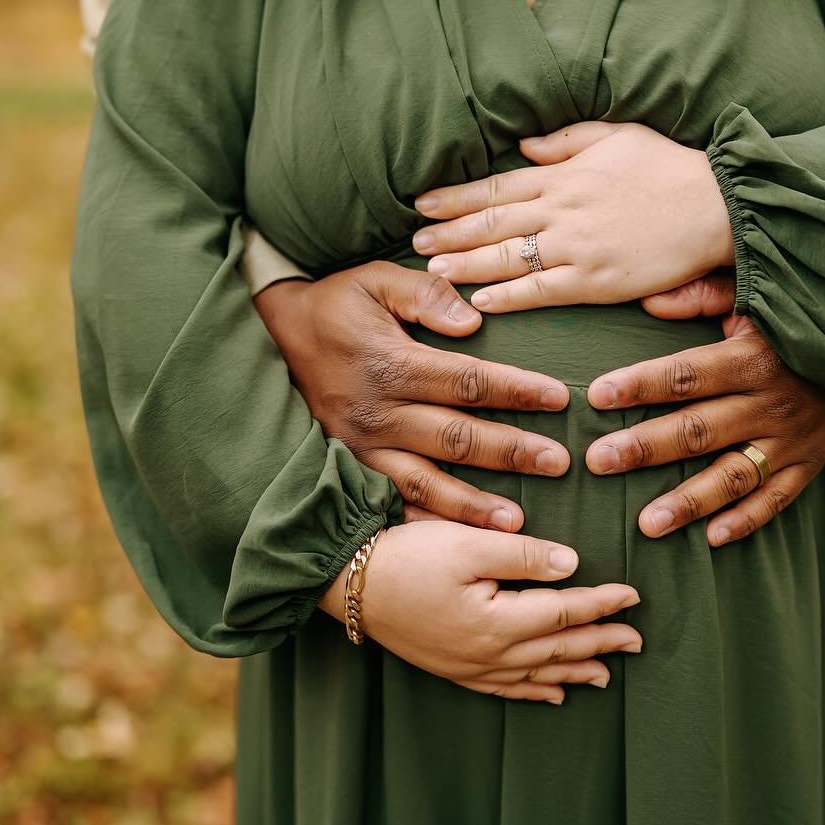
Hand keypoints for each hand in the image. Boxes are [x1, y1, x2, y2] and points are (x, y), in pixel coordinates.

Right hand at [254, 262, 571, 531]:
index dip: (514, 391)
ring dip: (472, 505)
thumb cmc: (331, 306)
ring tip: (516, 523)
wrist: (265, 336)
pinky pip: (390, 502)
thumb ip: (424, 295)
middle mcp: (377, 412)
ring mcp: (360, 446)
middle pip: (456, 437)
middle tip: (559, 463)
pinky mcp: (347, 467)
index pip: (466, 380)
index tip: (559, 398)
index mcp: (391, 364)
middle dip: (510, 452)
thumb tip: (472, 321)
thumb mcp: (373, 281)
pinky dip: (424, 524)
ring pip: (425, 481)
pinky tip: (456, 543)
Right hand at [319, 522, 642, 703]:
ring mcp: (469, 666)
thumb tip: (572, 565)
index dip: (603, 603)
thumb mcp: (468, 543)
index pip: (565, 611)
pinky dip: (534, 690)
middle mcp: (488, 653)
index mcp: (498, 620)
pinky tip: (552, 691)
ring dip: (574, 672)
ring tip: (606, 674)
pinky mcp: (451, 669)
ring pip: (536, 674)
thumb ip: (524, 555)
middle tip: (637, 641)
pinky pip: (504, 688)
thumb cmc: (408, 555)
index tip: (634, 595)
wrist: (348, 582)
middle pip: (558, 648)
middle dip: (600, 643)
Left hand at [411, 121, 733, 312]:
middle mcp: (562, 209)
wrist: (715, 206)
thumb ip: (567, 140)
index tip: (423, 203)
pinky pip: (541, 290)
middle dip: (450, 232)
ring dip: (466, 264)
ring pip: (507, 257)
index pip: (498, 185)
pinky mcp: (595, 280)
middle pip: (493, 221)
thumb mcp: (618, 136)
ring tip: (433, 270)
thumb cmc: (670, 168)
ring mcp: (576, 246)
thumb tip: (523, 148)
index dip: (457, 196)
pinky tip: (479, 301)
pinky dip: (508, 296)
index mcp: (565, 174)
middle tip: (414, 241)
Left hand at [587, 273, 824, 546]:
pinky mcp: (809, 464)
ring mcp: (792, 439)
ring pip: (734, 476)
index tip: (596, 396)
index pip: (686, 374)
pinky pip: (777, 500)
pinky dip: (746, 521)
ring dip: (689, 501)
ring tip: (645, 524)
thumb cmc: (789, 320)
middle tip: (598, 462)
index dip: (641, 385)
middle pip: (699, 430)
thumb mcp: (752, 296)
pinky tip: (710, 539)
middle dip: (645, 447)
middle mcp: (771, 403)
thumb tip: (649, 301)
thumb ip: (702, 296)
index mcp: (751, 357)